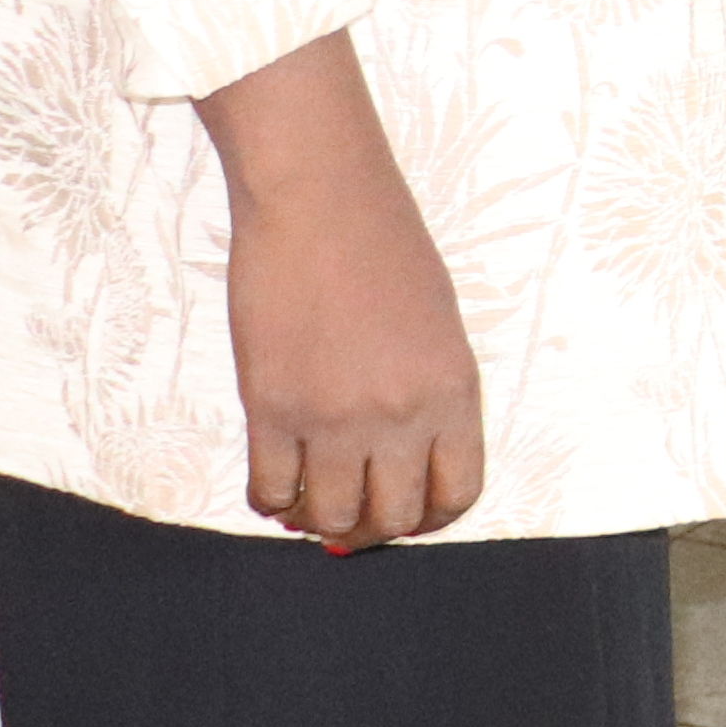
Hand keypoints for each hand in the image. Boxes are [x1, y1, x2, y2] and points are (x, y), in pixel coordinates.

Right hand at [196, 30, 485, 551]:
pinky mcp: (271, 408)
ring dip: (318, 519)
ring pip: (328, 518)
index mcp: (454, 390)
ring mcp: (334, 415)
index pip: (457, 495)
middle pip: (391, 518)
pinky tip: (274, 479)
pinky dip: (270, 500)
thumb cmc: (384, 248)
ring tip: (309, 497)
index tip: (406, 510)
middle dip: (372, 527)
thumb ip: (426, 396)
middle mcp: (401, 413)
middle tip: (351, 510)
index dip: (430, 517)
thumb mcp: (436, 324)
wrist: (320, 199)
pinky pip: (268, 492)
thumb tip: (395, 466)